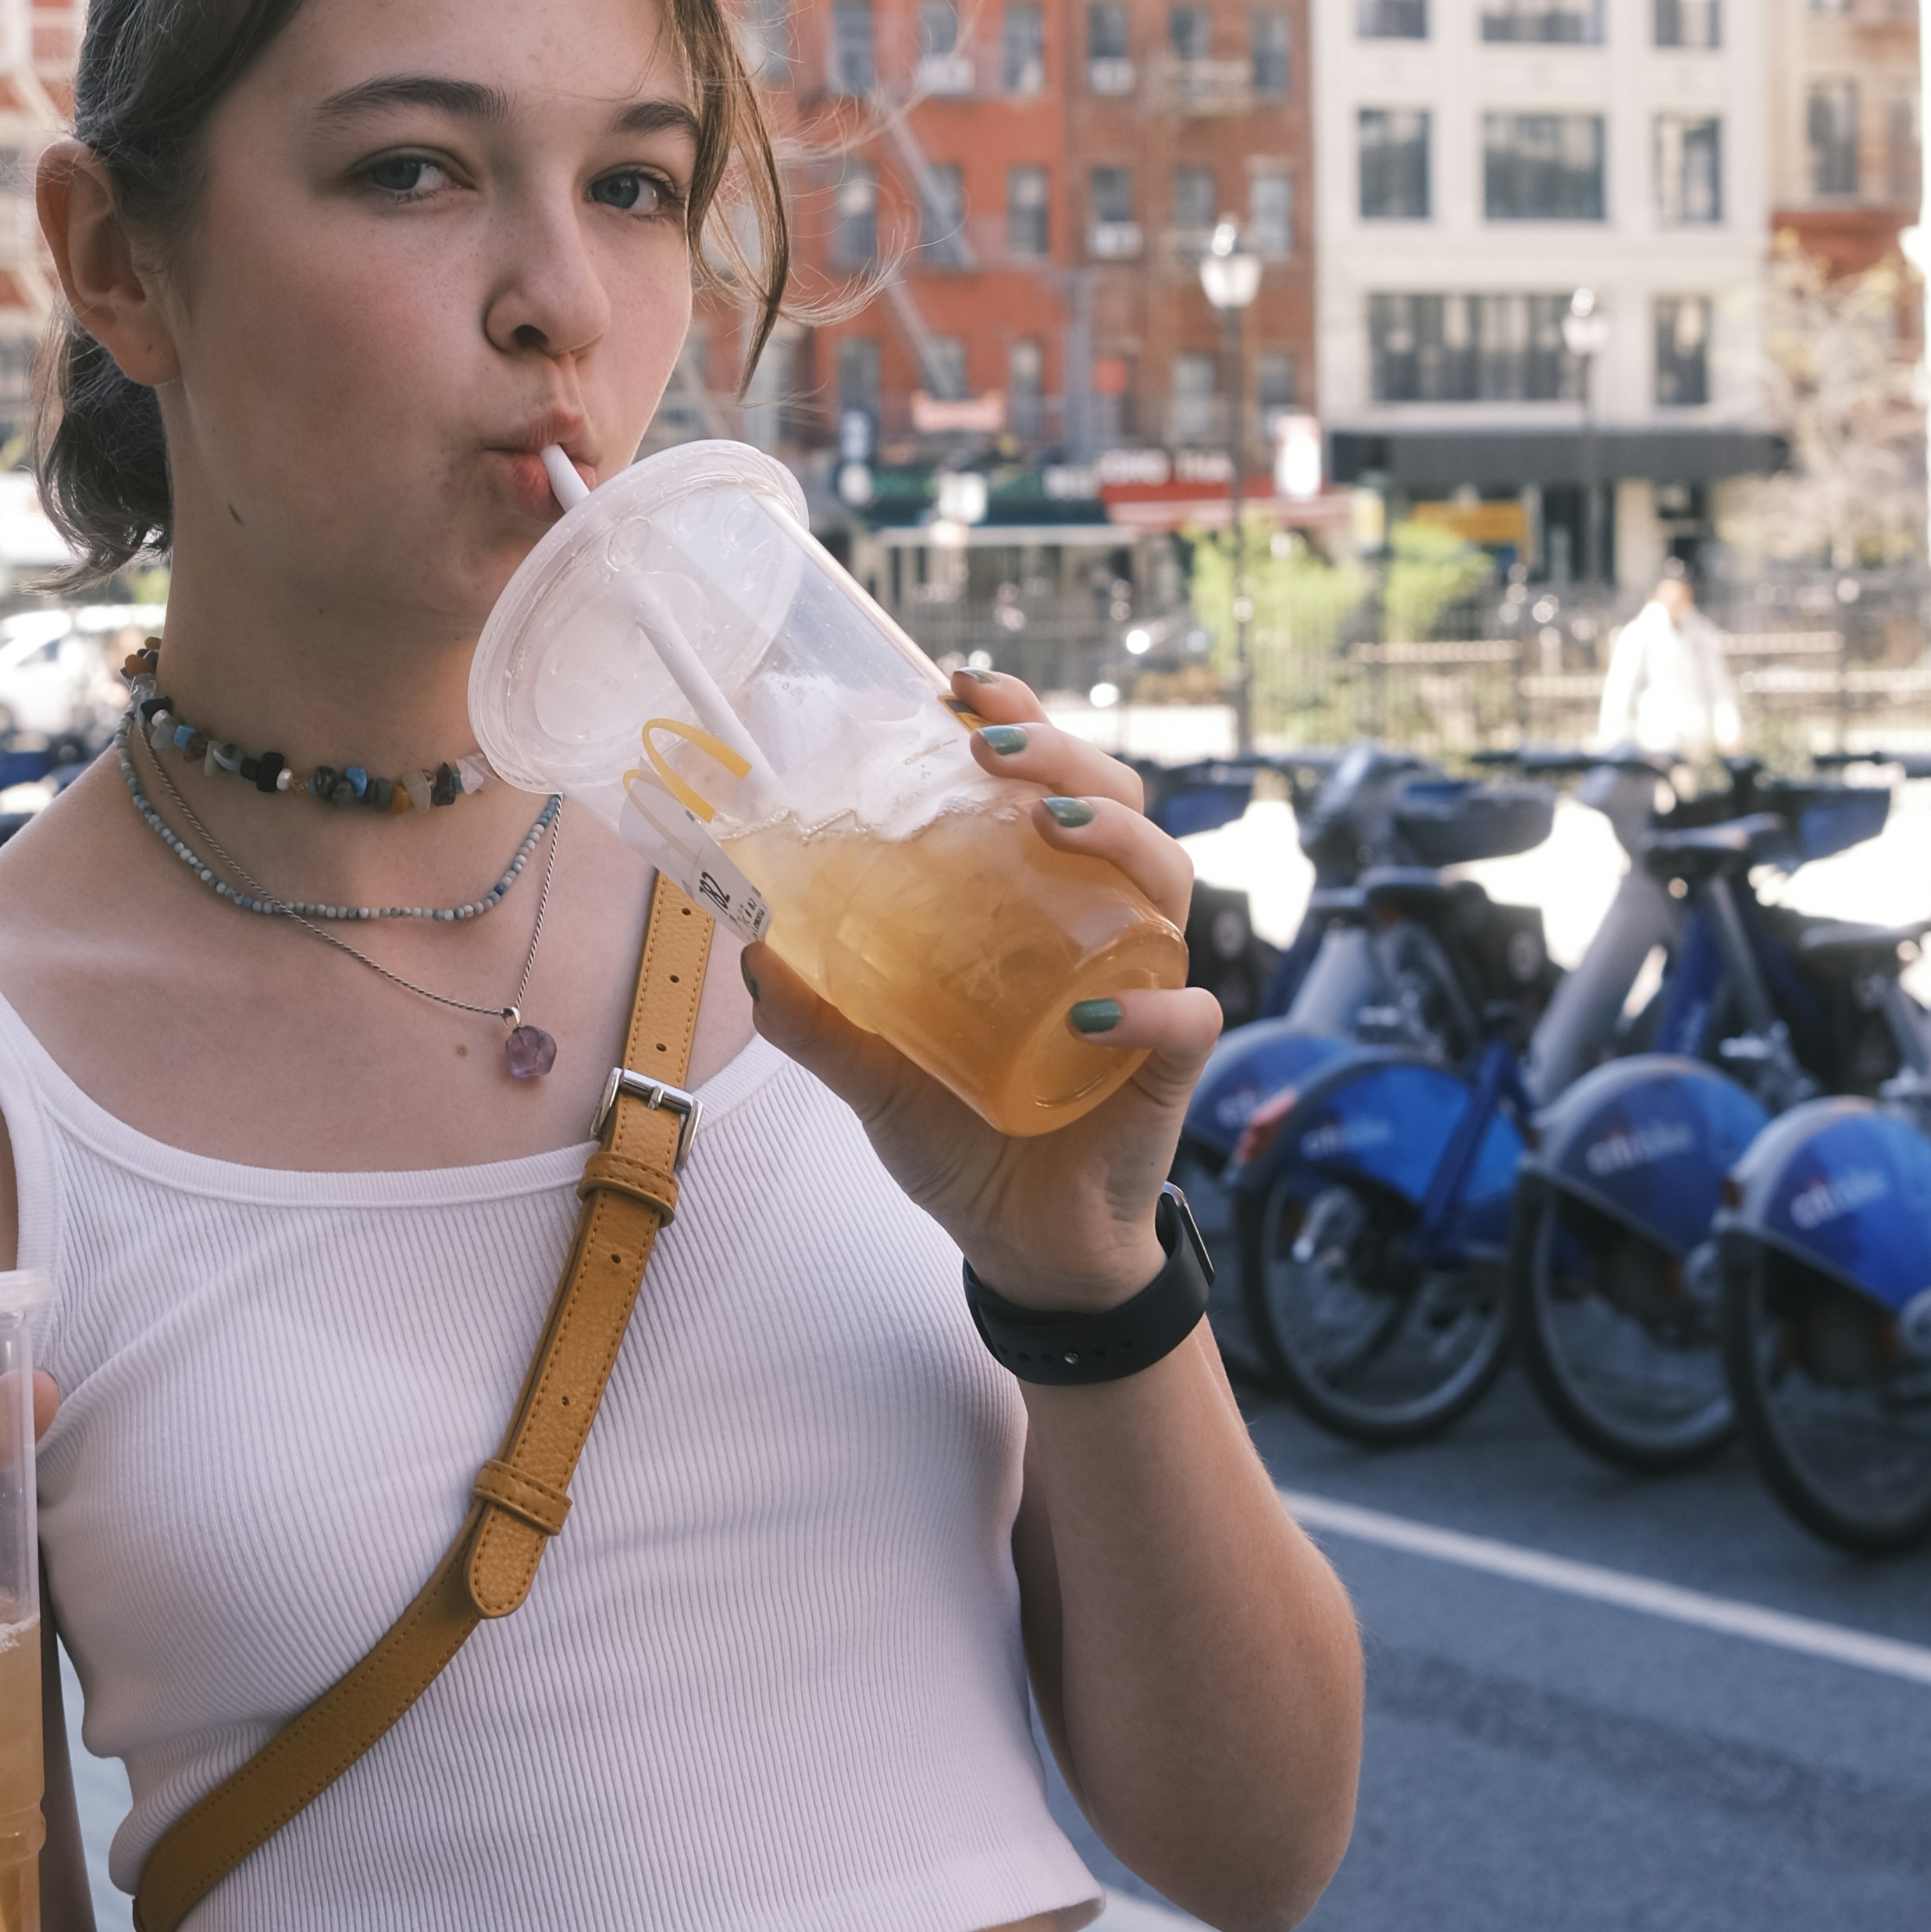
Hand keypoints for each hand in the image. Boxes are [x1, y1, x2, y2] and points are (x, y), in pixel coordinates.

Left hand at [739, 669, 1219, 1314]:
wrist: (1021, 1245)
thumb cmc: (963, 1139)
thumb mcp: (873, 1075)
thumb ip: (816, 1018)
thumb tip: (746, 945)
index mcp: (1042, 906)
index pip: (1051, 784)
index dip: (1023, 720)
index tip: (964, 686)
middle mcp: (1105, 928)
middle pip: (1118, 804)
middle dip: (1063, 755)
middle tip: (993, 749)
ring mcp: (1144, 988)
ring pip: (1165, 880)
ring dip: (1116, 835)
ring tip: (1052, 826)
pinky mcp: (1168, 1066)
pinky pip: (1184, 1016)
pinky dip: (1149, 1007)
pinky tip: (1093, 1016)